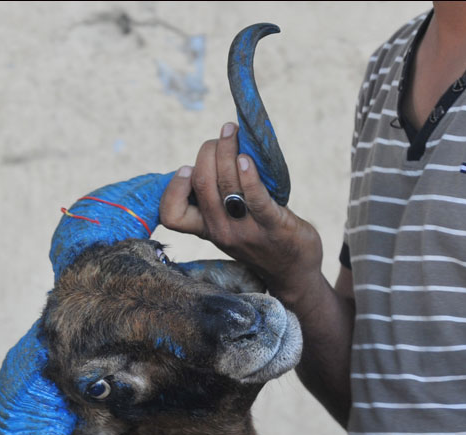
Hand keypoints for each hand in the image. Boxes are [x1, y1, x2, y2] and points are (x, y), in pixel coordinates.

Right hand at [160, 123, 322, 303]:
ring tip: (234, 132)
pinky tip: (247, 159)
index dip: (173, 187)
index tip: (188, 168)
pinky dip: (249, 176)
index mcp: (208, 230)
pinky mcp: (273, 227)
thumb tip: (212, 156)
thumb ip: (218, 202)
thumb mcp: (230, 228)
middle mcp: (221, 231)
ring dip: (228, 150)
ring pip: (225, 184)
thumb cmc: (262, 241)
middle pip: (201, 184)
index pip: (172, 215)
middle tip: (224, 134)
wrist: (294, 272)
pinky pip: (255, 199)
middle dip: (209, 150)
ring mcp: (246, 231)